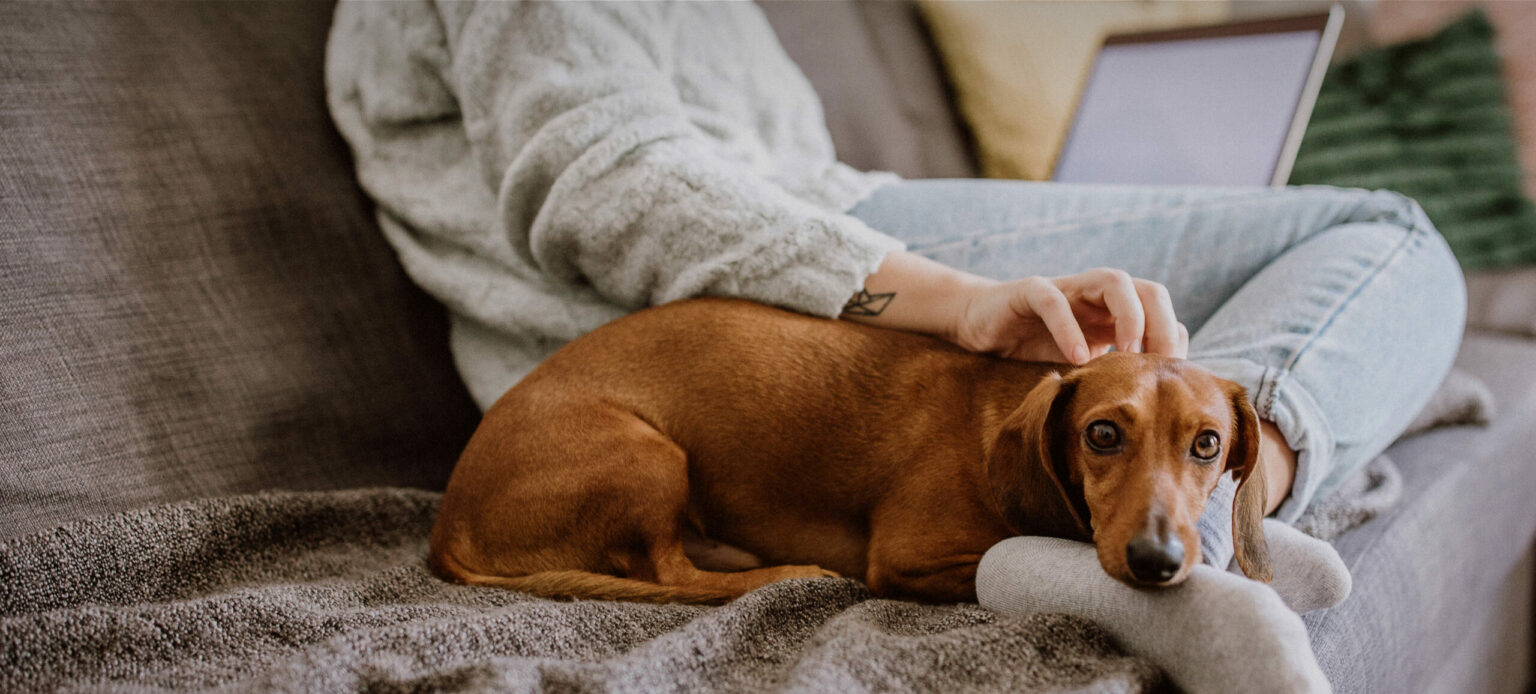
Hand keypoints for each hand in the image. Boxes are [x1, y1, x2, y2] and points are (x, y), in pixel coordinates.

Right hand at [951, 268, 1187, 363]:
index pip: (1162, 315)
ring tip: (1128, 353)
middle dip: (1161, 326)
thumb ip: (1110, 373)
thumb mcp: (1080, 365)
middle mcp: (1098, 295)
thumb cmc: (1034, 347)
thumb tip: (1150, 412)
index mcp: (1115, 311)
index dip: (1172, 344)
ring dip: (1129, 316)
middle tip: (1158, 367)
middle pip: (1149, 291)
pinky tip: (1077, 358)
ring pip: (1113, 282)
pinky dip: (1070, 328)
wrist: (981, 326)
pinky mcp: (1030, 291)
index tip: (1170, 384)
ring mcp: (1067, 288)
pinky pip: (1055, 301)